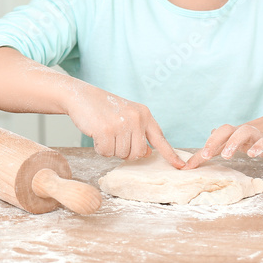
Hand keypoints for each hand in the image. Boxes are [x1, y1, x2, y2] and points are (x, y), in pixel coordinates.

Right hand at [66, 85, 184, 167]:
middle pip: (138, 153)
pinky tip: (96, 134)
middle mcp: (136, 118)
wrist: (81, 96)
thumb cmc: (103, 108)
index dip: (170, 154)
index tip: (181, 167)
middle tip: (114, 137)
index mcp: (144, 114)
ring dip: (110, 149)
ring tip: (103, 132)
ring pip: (121, 154)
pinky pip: (107, 152)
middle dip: (125, 151)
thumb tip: (146, 153)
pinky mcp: (106, 130)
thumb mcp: (126, 115)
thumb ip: (139, 133)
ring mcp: (122, 124)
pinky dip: (100, 148)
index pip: (160, 138)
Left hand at [182, 104, 262, 169]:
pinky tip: (253, 154)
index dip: (200, 154)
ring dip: (233, 143)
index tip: (187, 168)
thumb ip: (229, 137)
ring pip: (243, 132)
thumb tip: (211, 133)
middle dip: (213, 142)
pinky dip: (259, 146)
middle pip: (225, 130)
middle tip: (204, 156)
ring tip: (226, 155)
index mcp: (236, 134)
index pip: (214, 141)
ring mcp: (260, 134)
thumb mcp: (246, 135)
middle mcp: (245, 132)